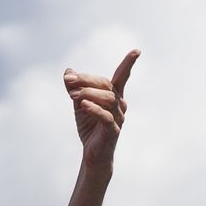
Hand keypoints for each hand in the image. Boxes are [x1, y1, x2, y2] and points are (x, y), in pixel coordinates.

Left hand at [63, 49, 137, 170]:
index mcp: (114, 95)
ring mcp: (118, 117)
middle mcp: (120, 104)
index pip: (121, 76)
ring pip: (108, 99)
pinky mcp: (113, 131)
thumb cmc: (90, 126)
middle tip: (69, 80)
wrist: (92, 154)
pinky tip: (83, 105)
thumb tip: (68, 72)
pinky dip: (94, 109)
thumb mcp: (79, 103)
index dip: (128, 64)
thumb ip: (75, 87)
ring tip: (73, 96)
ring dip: (88, 93)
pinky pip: (106, 117)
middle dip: (87, 80)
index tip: (137, 51)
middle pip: (106, 84)